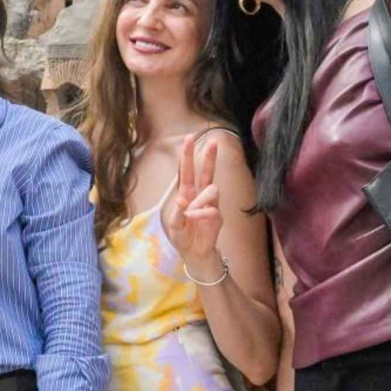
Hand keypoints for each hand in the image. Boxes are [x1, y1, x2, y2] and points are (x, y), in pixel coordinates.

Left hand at [162, 134, 223, 272]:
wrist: (194, 253)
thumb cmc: (182, 235)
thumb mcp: (173, 224)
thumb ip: (177, 212)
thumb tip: (183, 199)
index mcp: (186, 193)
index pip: (187, 171)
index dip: (188, 155)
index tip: (190, 138)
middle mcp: (199, 195)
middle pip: (206, 172)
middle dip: (209, 157)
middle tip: (213, 142)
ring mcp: (210, 204)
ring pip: (211, 189)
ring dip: (200, 200)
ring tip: (191, 213)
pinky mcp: (217, 215)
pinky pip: (212, 209)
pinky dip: (202, 214)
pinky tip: (196, 220)